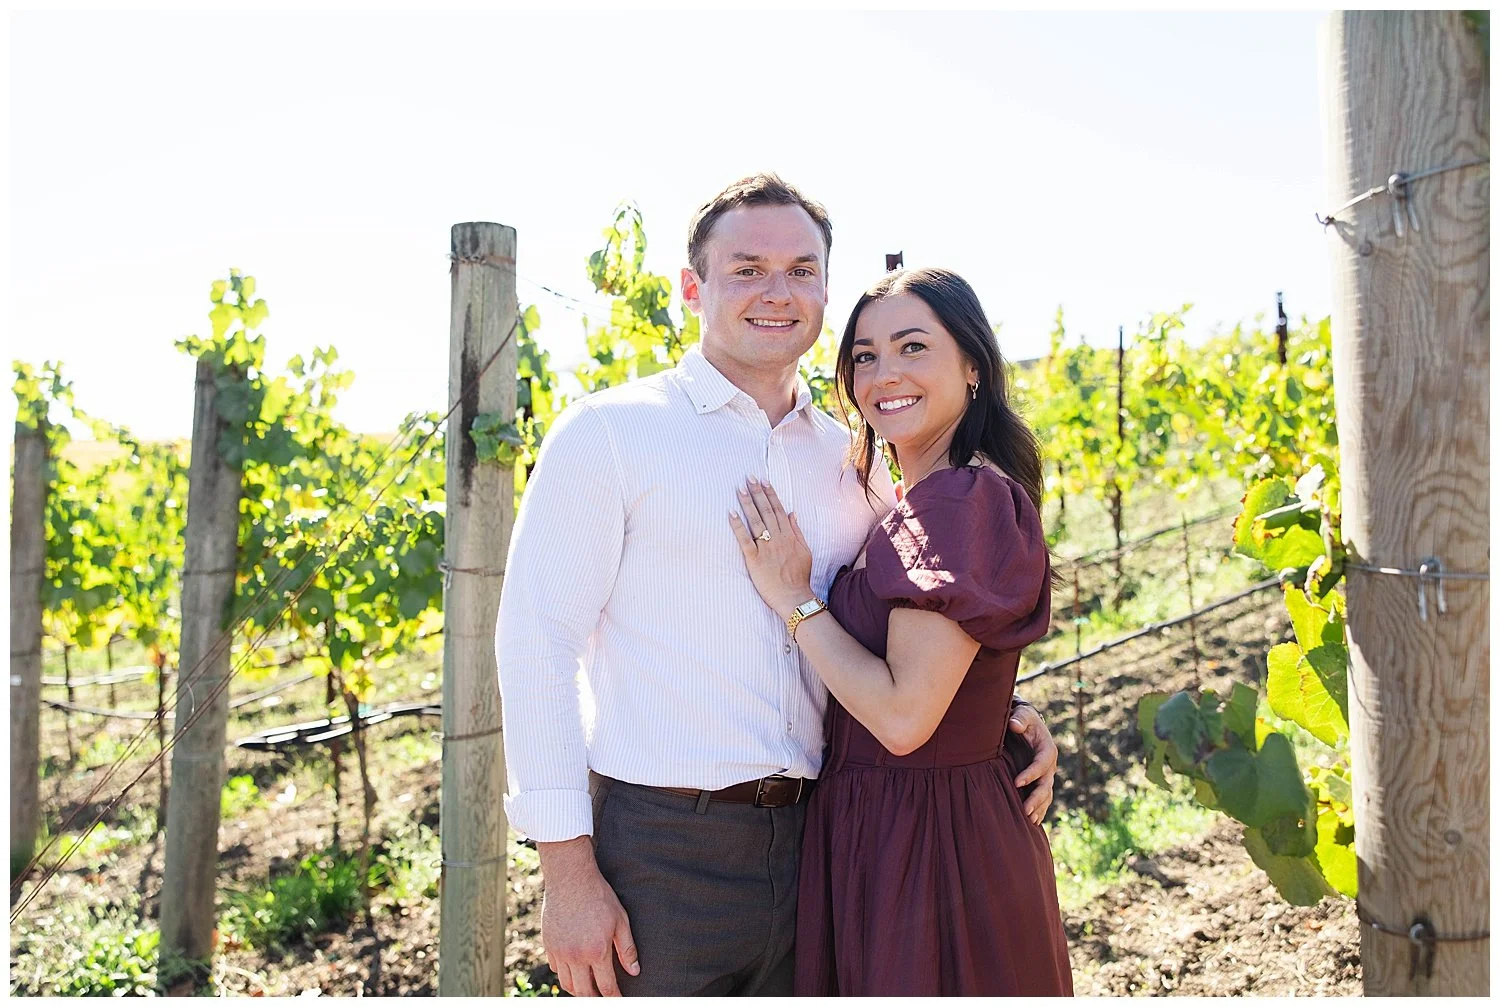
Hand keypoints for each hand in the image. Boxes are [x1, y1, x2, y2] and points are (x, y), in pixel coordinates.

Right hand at [537, 838, 639, 995]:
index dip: (614, 996)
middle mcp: (576, 956)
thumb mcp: (620, 920)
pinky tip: (573, 970)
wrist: (570, 878)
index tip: (618, 999)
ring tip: (588, 988)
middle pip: (584, 992)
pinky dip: (564, 974)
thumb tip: (634, 971)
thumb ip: (627, 948)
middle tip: (602, 998)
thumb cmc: (599, 897)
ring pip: (566, 984)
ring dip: (578, 990)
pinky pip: (555, 968)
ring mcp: (559, 951)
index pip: (606, 986)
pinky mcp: (548, 944)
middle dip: (595, 999)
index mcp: (597, 951)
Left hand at [729, 478, 814, 619]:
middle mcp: (778, 538)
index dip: (770, 494)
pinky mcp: (755, 559)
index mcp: (789, 536)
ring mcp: (766, 548)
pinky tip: (731, 513)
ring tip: (740, 489)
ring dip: (747, 504)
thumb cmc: (799, 576)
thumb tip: (792, 513)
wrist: (794, 597)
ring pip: (756, 521)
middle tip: (749, 477)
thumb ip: (798, 532)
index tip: (764, 481)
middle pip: (766, 511)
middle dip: (757, 493)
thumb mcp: (805, 551)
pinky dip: (738, 526)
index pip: (778, 510)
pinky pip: (745, 540)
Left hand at [1009, 703, 1057, 824]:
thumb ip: (1019, 718)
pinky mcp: (1041, 781)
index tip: (1017, 783)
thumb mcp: (1022, 714)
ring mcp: (1047, 775)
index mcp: (1047, 749)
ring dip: (1039, 807)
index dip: (1031, 774)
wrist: (1026, 725)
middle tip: (1025, 810)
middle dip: (1037, 798)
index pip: (1041, 764)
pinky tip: (1033, 821)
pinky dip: (1040, 809)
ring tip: (1030, 820)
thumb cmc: (1023, 719)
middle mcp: (1050, 765)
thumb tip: (1014, 725)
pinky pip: (1043, 798)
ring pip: (1046, 794)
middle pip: (1046, 784)